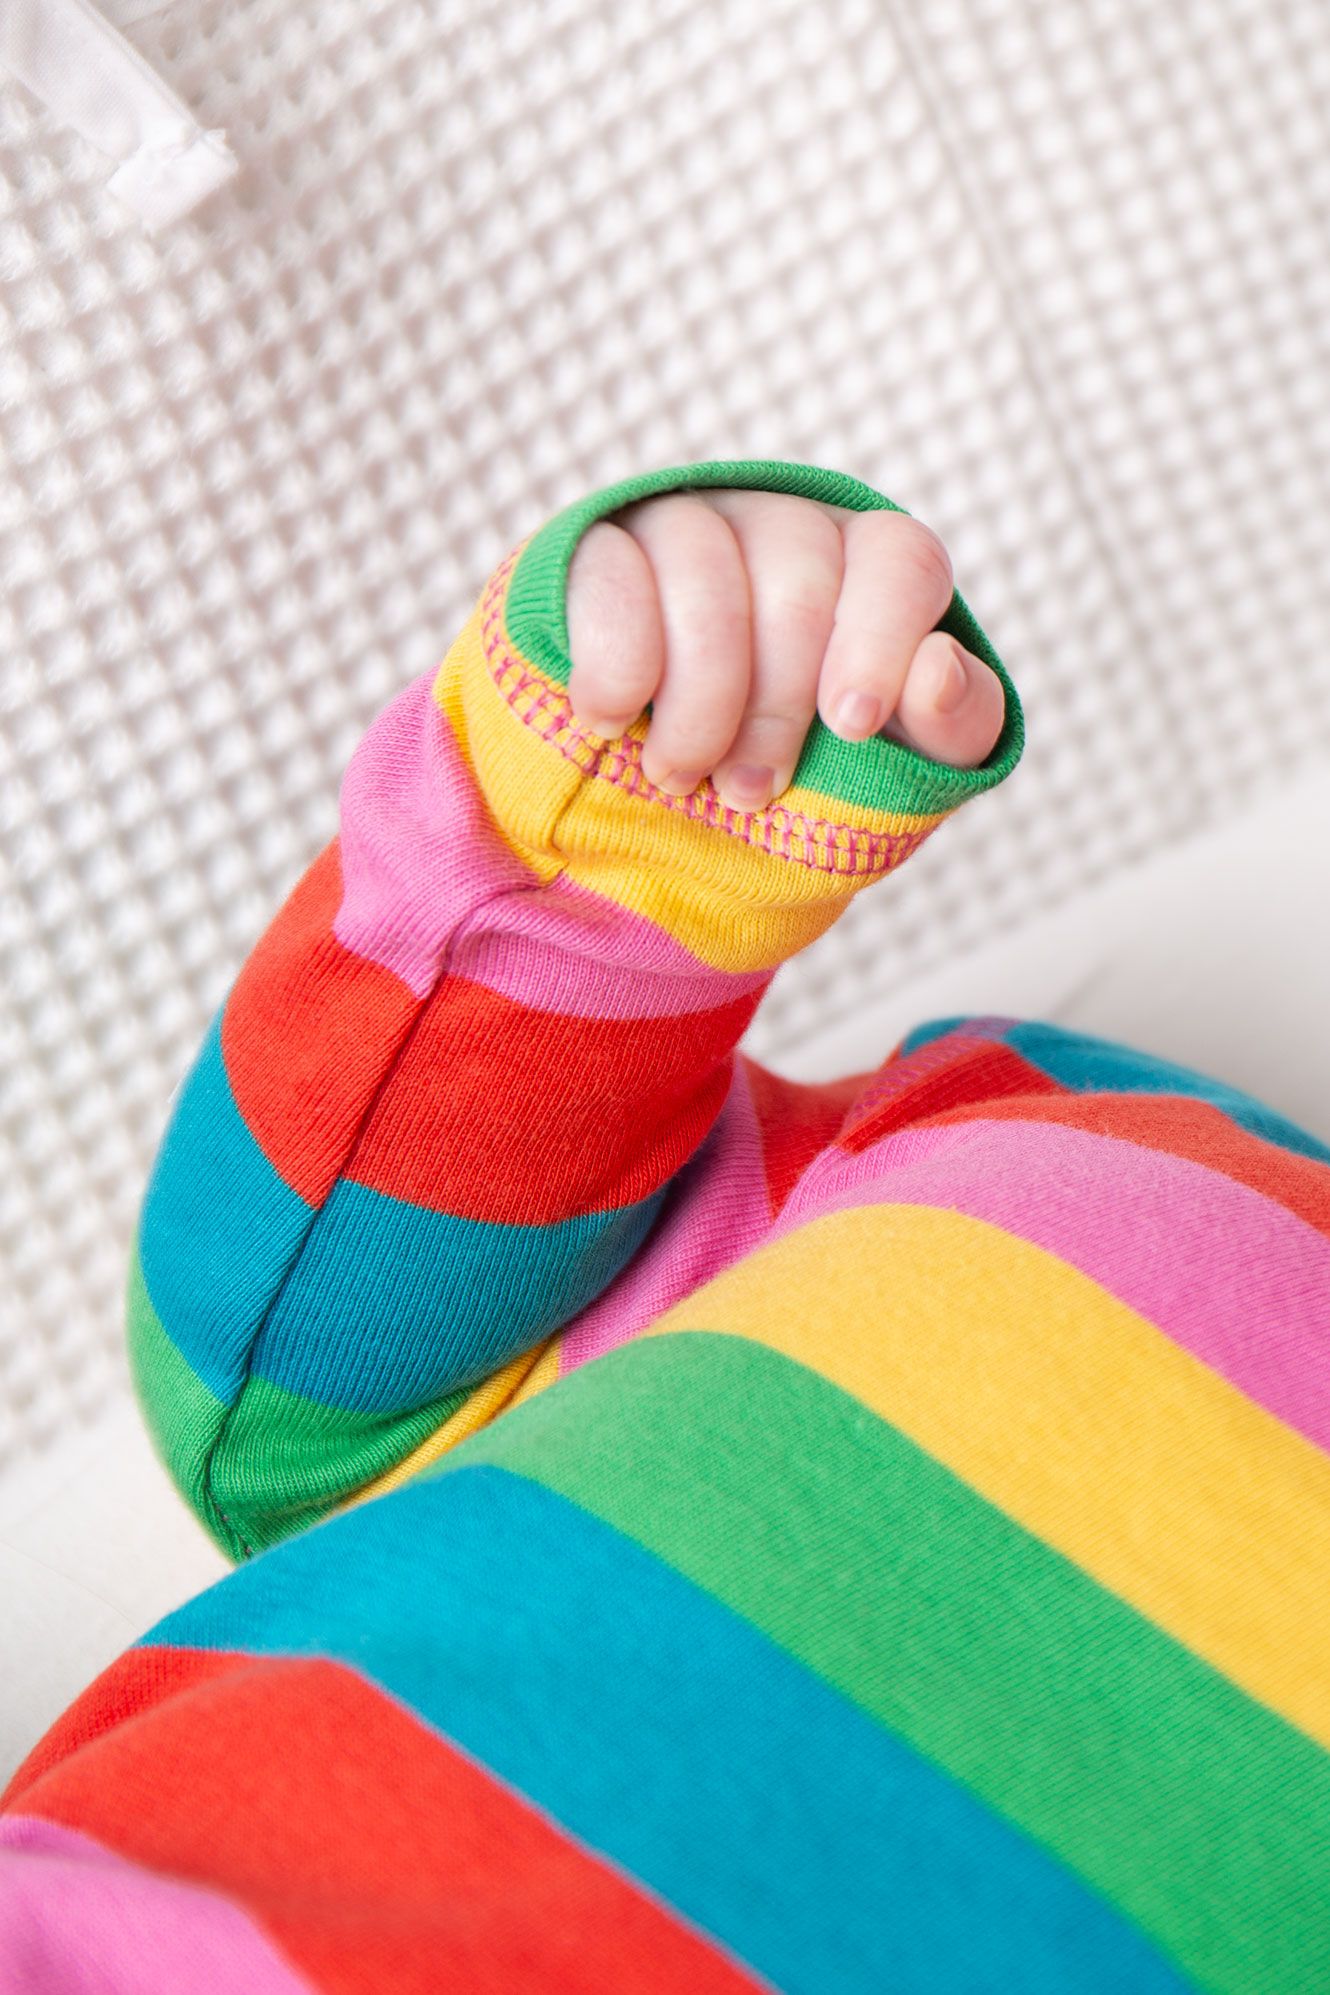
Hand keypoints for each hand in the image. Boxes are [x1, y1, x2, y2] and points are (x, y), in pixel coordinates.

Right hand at [565, 488, 1005, 812]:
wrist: (645, 807)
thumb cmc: (791, 779)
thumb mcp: (891, 771)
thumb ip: (951, 727)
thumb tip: (937, 668)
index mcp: (866, 568)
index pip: (901, 559)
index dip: (880, 638)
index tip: (847, 724)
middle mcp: (780, 526)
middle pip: (799, 580)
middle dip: (774, 706)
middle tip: (748, 794)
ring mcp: (683, 525)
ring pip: (703, 574)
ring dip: (696, 703)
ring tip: (678, 777)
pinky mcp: (596, 547)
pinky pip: (612, 580)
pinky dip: (619, 668)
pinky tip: (611, 722)